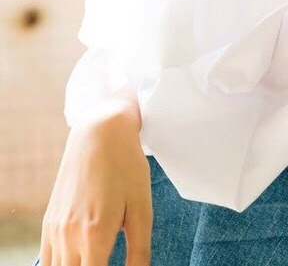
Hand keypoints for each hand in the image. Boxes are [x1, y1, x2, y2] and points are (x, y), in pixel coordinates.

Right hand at [39, 114, 151, 265]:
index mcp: (96, 235)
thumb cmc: (127, 168)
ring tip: (95, 261)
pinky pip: (47, 260)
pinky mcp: (49, 221)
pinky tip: (78, 260)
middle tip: (106, 262)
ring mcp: (55, 229)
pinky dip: (60, 265)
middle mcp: (69, 236)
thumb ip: (140, 252)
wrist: (100, 132)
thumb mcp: (143, 208)